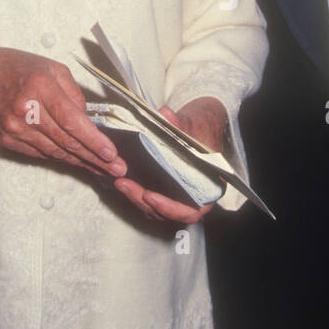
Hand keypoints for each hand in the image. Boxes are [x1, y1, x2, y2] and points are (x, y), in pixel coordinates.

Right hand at [0, 47, 126, 177]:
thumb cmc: (20, 68)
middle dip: (94, 158)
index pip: (71, 121)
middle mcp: (25, 110)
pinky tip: (77, 162)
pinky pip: (40, 154)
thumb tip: (88, 121)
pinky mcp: (7, 140)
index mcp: (39, 87)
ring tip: (102, 169)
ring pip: (54, 152)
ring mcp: (14, 128)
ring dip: (80, 162)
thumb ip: (74, 95)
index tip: (111, 153)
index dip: (93, 140)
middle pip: (65, 141)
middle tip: (116, 169)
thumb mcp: (53, 68)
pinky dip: (60, 158)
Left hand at [112, 98, 226, 223]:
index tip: (151, 196)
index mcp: (208, 188)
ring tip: (120, 182)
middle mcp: (193, 198)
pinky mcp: (162, 193)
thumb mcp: (192, 126)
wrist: (196, 129)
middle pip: (168, 214)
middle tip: (126, 185)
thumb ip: (179, 123)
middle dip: (144, 202)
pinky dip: (136, 194)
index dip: (171, 208)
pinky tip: (122, 181)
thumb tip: (165, 114)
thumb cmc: (199, 131)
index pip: (192, 211)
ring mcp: (176, 198)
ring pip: (155, 210)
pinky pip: (149, 201)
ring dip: (136, 198)